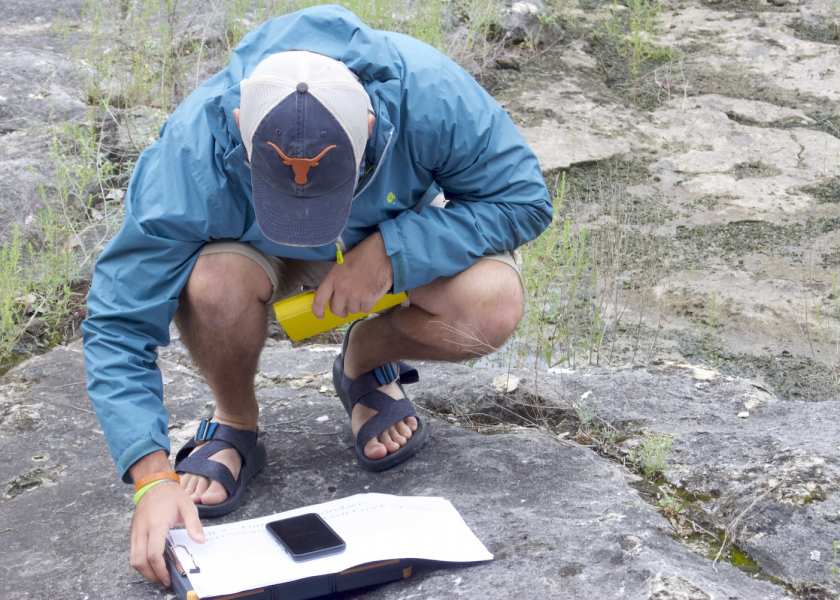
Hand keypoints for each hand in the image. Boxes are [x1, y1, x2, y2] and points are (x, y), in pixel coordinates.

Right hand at [128, 451, 203, 585]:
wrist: (154, 483)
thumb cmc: (172, 495)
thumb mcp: (188, 507)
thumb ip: (194, 525)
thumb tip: (201, 541)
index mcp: (156, 525)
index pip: (153, 553)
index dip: (160, 568)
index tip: (169, 576)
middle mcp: (142, 530)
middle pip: (140, 560)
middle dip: (151, 574)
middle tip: (164, 580)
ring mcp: (136, 531)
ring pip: (133, 558)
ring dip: (144, 570)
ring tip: (158, 574)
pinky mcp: (133, 532)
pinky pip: (133, 552)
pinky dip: (140, 561)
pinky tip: (153, 562)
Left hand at [312, 232, 393, 318]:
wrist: (383, 253)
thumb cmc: (363, 254)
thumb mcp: (343, 264)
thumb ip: (336, 279)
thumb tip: (335, 293)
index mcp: (333, 278)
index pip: (320, 299)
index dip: (317, 310)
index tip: (320, 315)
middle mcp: (343, 289)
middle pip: (336, 309)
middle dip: (340, 311)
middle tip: (344, 310)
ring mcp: (356, 296)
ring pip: (353, 310)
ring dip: (356, 305)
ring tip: (362, 294)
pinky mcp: (369, 300)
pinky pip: (365, 309)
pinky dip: (367, 305)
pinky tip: (370, 294)